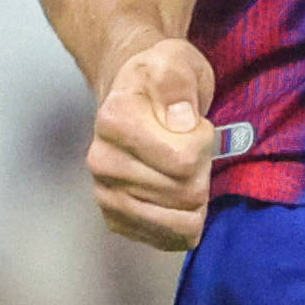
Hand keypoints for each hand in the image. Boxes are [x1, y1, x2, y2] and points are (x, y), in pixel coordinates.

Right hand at [89, 38, 221, 249]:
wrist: (135, 97)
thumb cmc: (161, 81)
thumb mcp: (175, 63)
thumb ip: (177, 84)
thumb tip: (181, 122)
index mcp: (113, 120)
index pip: (184, 161)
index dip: (203, 141)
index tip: (193, 122)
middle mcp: (100, 161)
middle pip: (185, 192)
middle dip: (203, 170)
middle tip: (190, 146)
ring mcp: (106, 195)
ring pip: (180, 222)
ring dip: (196, 198)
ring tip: (184, 169)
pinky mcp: (117, 221)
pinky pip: (169, 241)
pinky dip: (186, 223)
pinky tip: (180, 196)